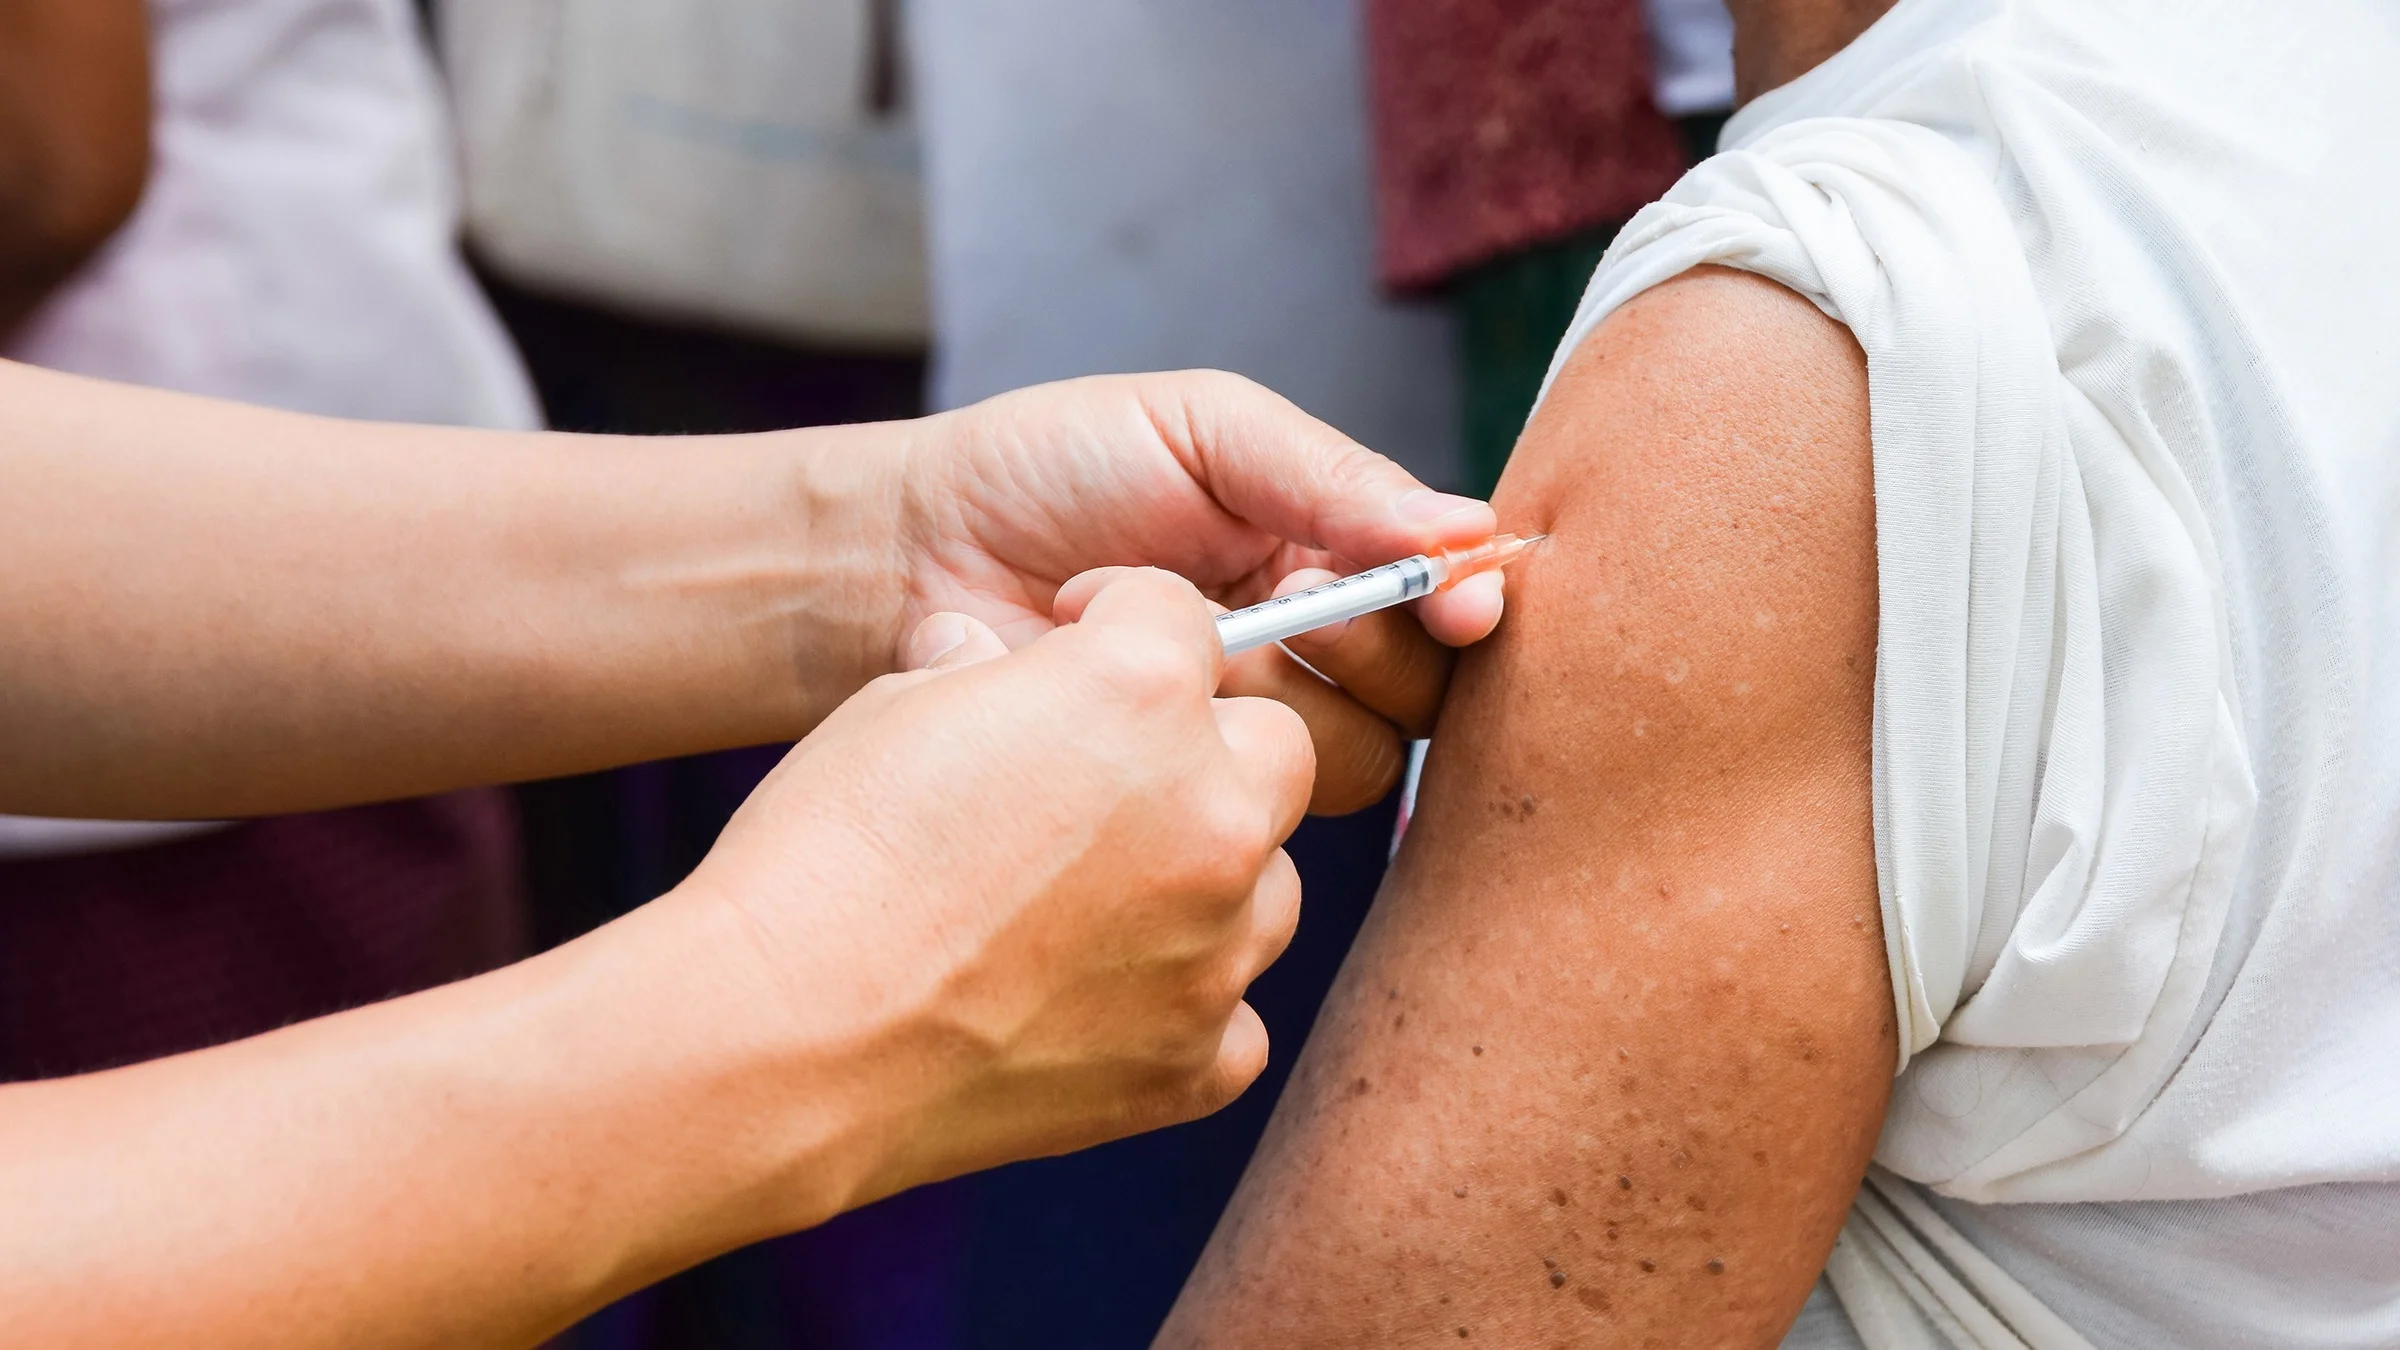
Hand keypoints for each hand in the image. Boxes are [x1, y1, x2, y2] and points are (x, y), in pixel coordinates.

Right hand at [670, 569, 1313, 1211]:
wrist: (787, 1043)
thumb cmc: (824, 858)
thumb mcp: (894, 710)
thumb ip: (981, 672)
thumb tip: (983, 654)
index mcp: (1142, 694)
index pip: (1184, 618)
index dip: (1121, 625)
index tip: (1079, 651)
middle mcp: (1212, 813)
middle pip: (1276, 746)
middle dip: (1209, 749)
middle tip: (1108, 782)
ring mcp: (1216, 947)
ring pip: (1270, 884)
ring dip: (1206, 877)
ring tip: (1092, 901)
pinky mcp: (1196, 1060)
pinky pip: (1233, 1016)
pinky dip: (1182, 1003)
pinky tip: (1093, 999)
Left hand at [890, 371, 1509, 812]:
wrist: (910, 554)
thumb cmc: (1048, 468)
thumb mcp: (1202, 431)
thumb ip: (1329, 474)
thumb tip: (1466, 526)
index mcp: (1322, 548)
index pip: (1440, 594)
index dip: (1461, 605)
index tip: (1458, 604)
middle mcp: (1303, 648)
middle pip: (1417, 695)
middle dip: (1368, 649)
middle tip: (1287, 606)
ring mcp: (1243, 731)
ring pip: (1348, 760)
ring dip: (1277, 699)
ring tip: (1186, 640)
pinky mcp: (1180, 799)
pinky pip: (1250, 810)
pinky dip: (1204, 749)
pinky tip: (1134, 699)